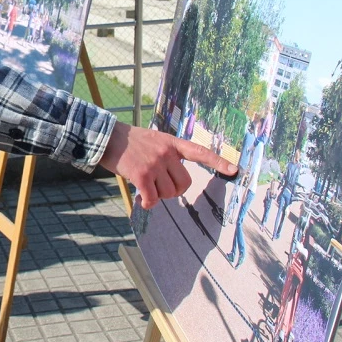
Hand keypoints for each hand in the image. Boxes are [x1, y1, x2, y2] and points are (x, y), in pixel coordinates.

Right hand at [99, 121, 238, 209]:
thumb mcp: (154, 140)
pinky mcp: (141, 175)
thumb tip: (173, 181)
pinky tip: (141, 200)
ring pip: (168, 193)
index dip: (218, 162)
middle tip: (161, 188)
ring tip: (147, 187)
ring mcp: (154, 164)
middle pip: (184, 183)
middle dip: (174, 190)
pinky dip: (148, 203)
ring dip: (158, 196)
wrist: (107, 138)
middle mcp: (166, 153)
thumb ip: (168, 155)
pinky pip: (152, 199)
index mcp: (172, 143)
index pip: (200, 152)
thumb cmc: (130, 142)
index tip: (234, 170)